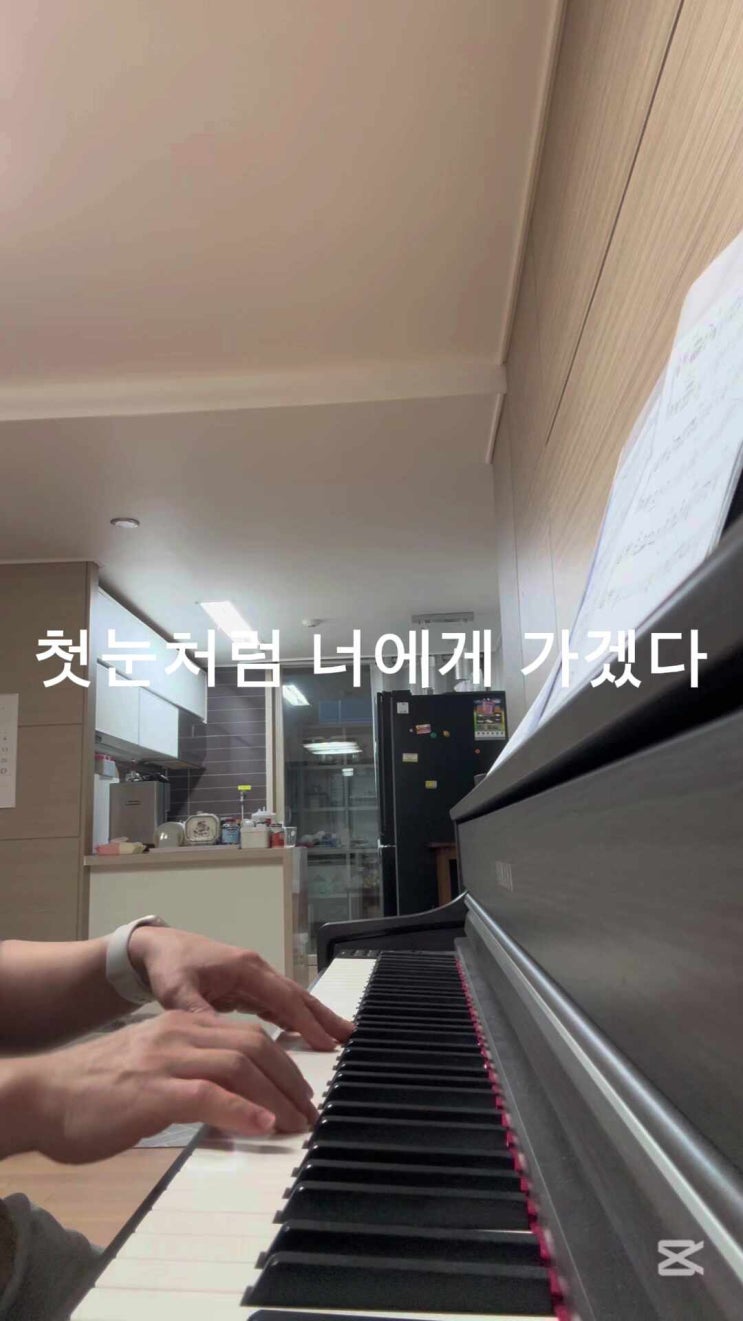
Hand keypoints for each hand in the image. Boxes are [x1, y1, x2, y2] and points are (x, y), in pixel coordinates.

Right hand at [7, 1010, 317, 1163]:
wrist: (39, 1096)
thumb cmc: (92, 1093)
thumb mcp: (151, 1074)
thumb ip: (189, 1078)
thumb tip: (231, 1104)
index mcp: (180, 1025)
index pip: (247, 1035)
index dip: (283, 1063)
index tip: (302, 1093)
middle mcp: (178, 1033)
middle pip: (254, 1044)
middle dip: (291, 1079)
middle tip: (310, 1111)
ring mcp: (166, 1059)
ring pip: (239, 1064)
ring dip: (277, 1096)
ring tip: (298, 1123)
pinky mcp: (152, 1091)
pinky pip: (209, 1094)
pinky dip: (243, 1110)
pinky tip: (265, 1126)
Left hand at [129, 928, 352, 1048]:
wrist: (157, 948)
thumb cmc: (169, 966)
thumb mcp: (177, 991)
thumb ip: (199, 1013)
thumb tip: (220, 1040)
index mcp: (245, 968)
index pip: (283, 998)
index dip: (305, 1022)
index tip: (326, 1044)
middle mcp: (256, 970)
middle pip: (297, 995)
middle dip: (323, 1016)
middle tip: (349, 1037)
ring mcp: (254, 977)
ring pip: (291, 999)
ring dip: (314, 1017)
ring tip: (337, 1038)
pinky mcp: (247, 986)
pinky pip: (277, 1004)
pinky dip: (294, 1018)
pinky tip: (305, 1034)